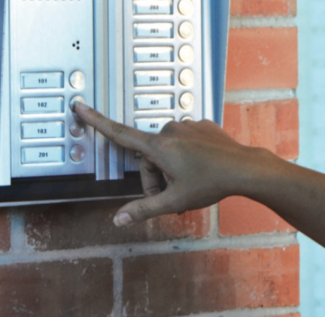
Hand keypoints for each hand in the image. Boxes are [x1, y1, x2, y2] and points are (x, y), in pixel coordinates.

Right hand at [73, 102, 276, 226]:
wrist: (245, 168)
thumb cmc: (211, 183)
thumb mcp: (174, 201)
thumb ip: (144, 209)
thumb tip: (118, 219)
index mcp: (158, 146)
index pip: (119, 133)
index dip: (96, 120)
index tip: (80, 105)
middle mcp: (170, 130)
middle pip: (149, 157)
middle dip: (156, 177)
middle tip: (173, 197)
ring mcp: (188, 126)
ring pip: (169, 151)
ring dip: (172, 168)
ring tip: (191, 185)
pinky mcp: (203, 126)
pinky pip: (186, 143)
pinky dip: (189, 157)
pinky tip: (203, 170)